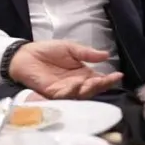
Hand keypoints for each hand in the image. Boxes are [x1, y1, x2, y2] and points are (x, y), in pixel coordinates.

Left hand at [8, 41, 123, 99]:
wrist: (25, 54)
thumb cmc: (48, 50)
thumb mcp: (70, 48)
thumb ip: (87, 53)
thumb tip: (106, 55)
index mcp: (83, 74)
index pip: (99, 79)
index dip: (109, 79)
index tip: (118, 75)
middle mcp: (76, 84)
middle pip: (92, 89)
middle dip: (101, 86)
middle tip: (107, 80)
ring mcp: (65, 90)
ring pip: (80, 95)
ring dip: (88, 90)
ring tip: (94, 82)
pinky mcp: (53, 94)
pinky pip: (64, 96)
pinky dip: (71, 92)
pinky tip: (77, 85)